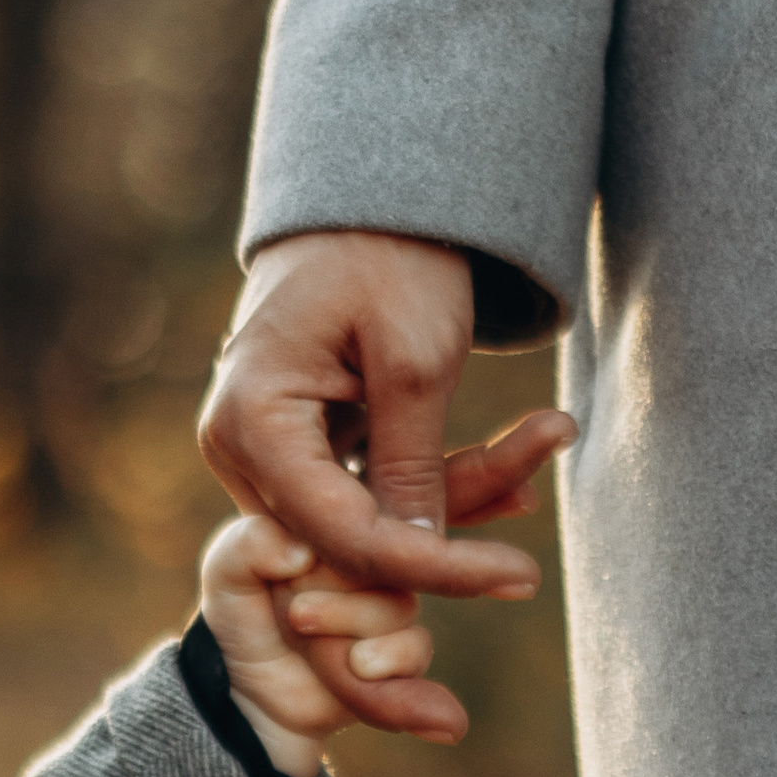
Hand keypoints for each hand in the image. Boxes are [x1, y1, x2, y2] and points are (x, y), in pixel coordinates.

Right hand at [199, 232, 576, 739]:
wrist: (366, 199)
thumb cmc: (389, 252)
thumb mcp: (415, 357)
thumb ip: (412, 464)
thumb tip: (419, 557)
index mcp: (251, 422)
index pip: (343, 531)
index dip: (430, 565)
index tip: (518, 578)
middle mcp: (238, 450)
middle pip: (346, 540)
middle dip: (441, 545)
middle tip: (526, 550)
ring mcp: (261, 454)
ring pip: (360, 524)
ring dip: (448, 512)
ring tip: (538, 470)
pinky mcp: (295, 451)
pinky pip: (363, 494)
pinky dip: (430, 490)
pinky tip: (508, 480)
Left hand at [199, 514, 429, 775]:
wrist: (250, 696)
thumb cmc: (241, 622)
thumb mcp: (227, 574)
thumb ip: (250, 543)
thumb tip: (304, 551)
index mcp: (337, 528)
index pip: (357, 514)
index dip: (324, 546)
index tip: (285, 575)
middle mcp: (371, 564)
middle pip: (385, 559)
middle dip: (336, 590)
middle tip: (296, 614)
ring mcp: (389, 606)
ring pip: (399, 604)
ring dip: (352, 622)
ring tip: (309, 634)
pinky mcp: (402, 653)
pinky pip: (415, 647)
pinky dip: (386, 658)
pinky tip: (354, 665)